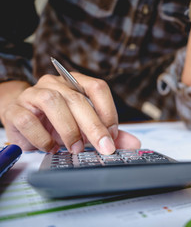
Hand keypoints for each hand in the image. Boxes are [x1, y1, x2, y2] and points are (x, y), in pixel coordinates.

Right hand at [0, 74, 140, 154]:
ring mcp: (33, 94)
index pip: (97, 87)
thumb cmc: (58, 121)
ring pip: (53, 103)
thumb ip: (109, 133)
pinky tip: (51, 148)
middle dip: (94, 126)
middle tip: (104, 148)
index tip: (112, 133)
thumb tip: (134, 143)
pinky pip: (28, 120)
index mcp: (75, 83)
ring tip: (75, 148)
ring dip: (69, 129)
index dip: (108, 110)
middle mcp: (55, 84)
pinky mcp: (15, 110)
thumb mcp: (85, 127)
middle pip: (78, 99)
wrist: (23, 120)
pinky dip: (43, 138)